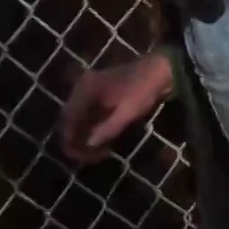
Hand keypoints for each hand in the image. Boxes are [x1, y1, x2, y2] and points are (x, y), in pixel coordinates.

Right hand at [59, 52, 175, 164]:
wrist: (159, 70)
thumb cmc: (142, 90)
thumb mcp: (127, 112)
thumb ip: (107, 129)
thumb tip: (88, 144)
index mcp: (85, 90)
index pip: (68, 118)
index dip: (70, 139)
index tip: (77, 157)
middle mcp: (83, 88)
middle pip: (71, 118)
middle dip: (77, 139)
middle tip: (87, 158)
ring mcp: (91, 90)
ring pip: (81, 117)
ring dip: (85, 135)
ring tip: (95, 153)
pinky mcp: (101, 94)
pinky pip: (90, 114)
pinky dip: (93, 128)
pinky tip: (102, 141)